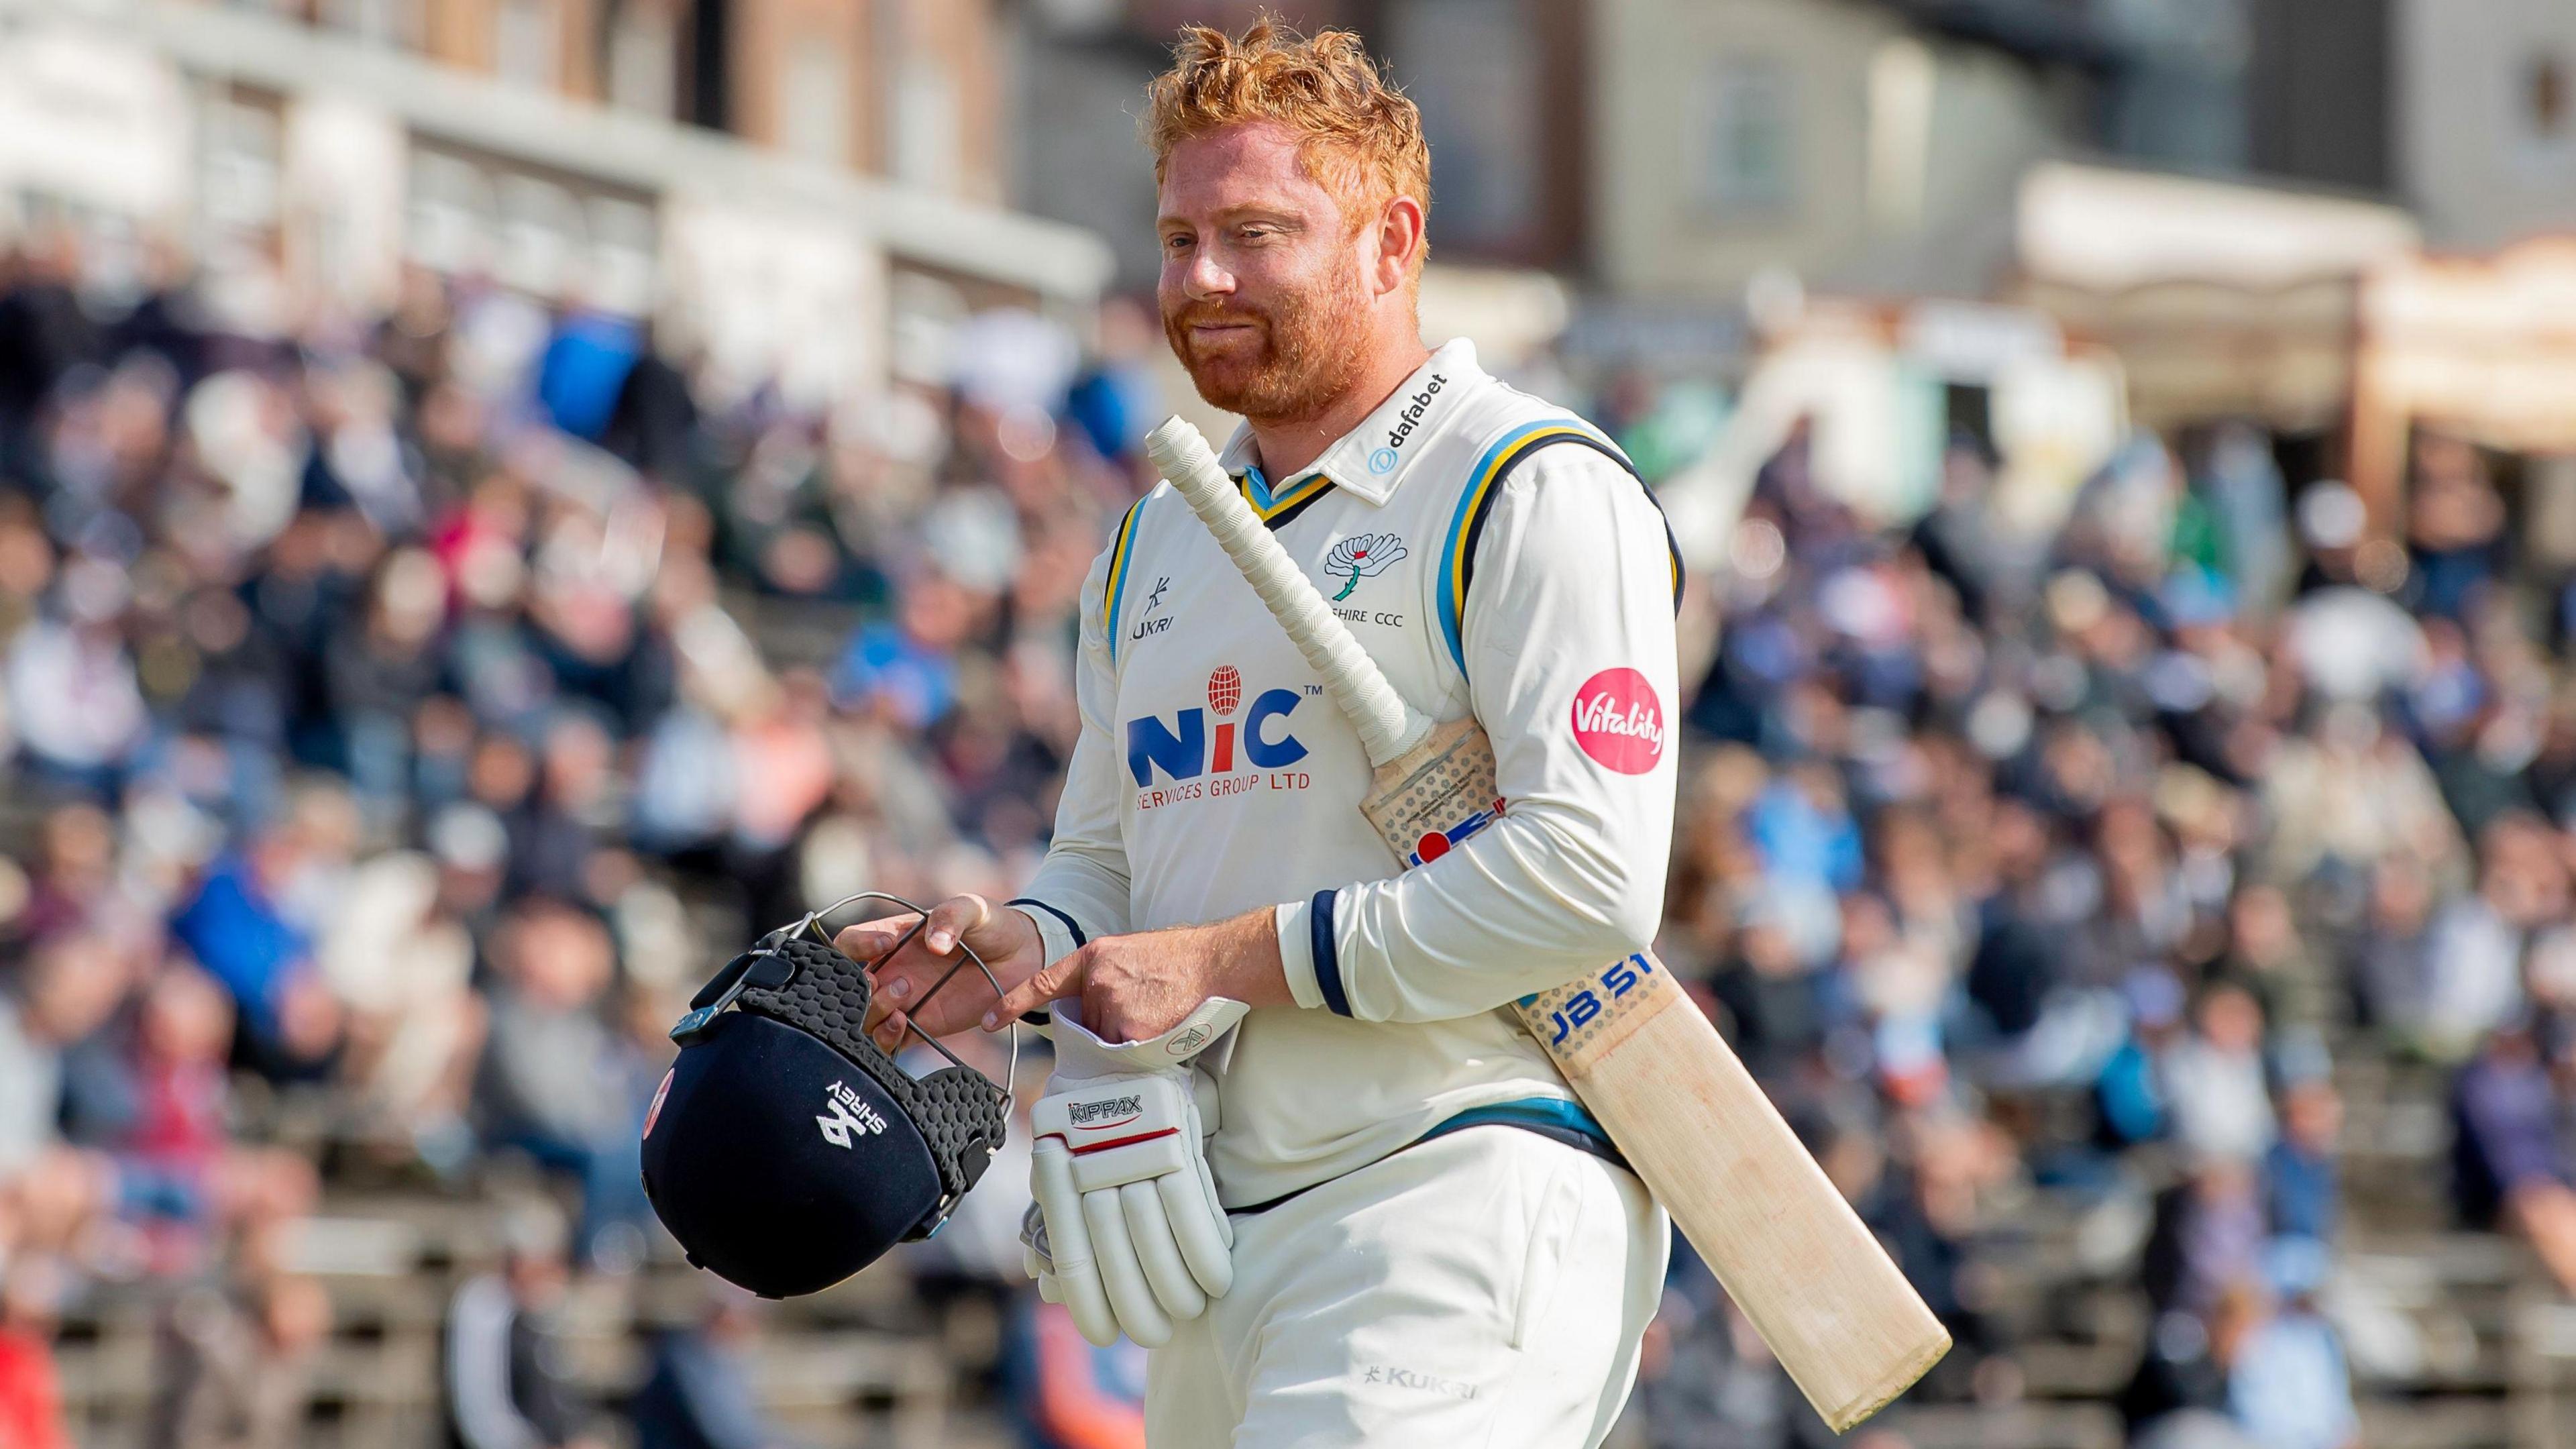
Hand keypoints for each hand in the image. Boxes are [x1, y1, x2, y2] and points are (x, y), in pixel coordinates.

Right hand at [835, 894, 1044, 1050]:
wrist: (1023, 956)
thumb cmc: (991, 924)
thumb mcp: (973, 908)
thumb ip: (952, 916)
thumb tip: (935, 944)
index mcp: (892, 937)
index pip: (850, 942)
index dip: (858, 944)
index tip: (889, 943)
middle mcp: (891, 970)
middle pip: (846, 986)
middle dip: (857, 987)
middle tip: (890, 982)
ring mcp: (903, 1001)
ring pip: (863, 1017)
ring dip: (873, 1012)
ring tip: (903, 1002)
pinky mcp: (920, 1027)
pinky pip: (888, 1043)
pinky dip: (886, 1038)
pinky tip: (905, 1024)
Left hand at [988, 908, 1288, 1041]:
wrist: (1215, 961)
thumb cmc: (1180, 959)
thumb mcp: (1131, 954)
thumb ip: (1103, 978)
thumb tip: (1092, 1010)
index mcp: (1094, 957)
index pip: (1042, 983)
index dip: (1011, 1003)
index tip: (987, 1020)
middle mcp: (1095, 980)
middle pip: (1085, 1022)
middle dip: (1107, 1024)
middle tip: (1143, 1008)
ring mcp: (1111, 1005)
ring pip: (1105, 1040)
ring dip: (1126, 1037)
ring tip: (1156, 1013)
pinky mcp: (1129, 1028)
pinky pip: (1125, 1052)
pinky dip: (1141, 1048)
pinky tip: (1160, 1025)